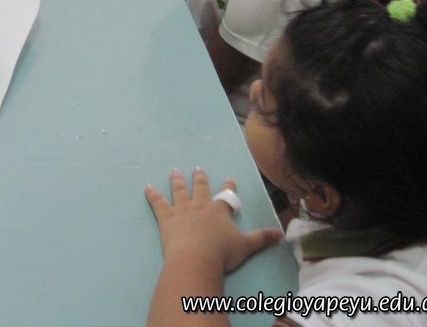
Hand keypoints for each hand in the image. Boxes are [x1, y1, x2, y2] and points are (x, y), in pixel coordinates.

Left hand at [145, 168, 281, 273]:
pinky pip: (157, 203)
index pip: (225, 196)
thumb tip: (280, 233)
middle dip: (200, 178)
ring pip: (179, 191)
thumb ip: (261, 238)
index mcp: (219, 211)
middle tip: (197, 168)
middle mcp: (200, 206)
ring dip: (177, 181)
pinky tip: (146, 187)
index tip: (229, 178)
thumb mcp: (246, 246)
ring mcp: (182, 210)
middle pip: (200, 188)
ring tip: (174, 172)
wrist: (196, 258)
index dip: (228, 187)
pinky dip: (151, 195)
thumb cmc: (222, 253)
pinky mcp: (166, 218)